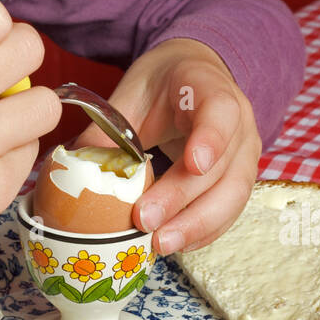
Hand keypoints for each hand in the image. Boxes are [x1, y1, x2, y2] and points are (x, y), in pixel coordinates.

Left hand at [70, 38, 261, 255]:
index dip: (211, 139)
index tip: (194, 164)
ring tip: (160, 243)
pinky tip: (176, 243)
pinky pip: (229, 211)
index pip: (220, 111)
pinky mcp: (240, 179)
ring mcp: (245, 153)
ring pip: (232, 195)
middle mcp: (239, 123)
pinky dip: (203, 231)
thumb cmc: (162, 85)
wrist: (193, 75)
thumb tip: (74, 171)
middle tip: (145, 221)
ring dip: (196, 225)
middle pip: (222, 166)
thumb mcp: (132, 94)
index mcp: (210, 88)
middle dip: (182, 198)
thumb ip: (109, 129)